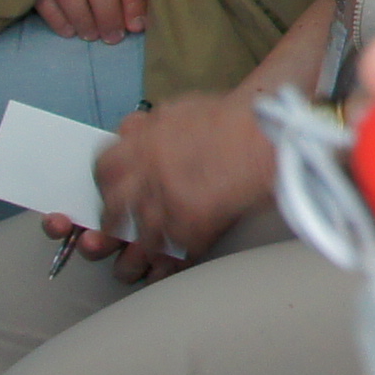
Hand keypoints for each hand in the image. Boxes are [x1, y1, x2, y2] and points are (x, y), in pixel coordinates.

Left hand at [68, 93, 276, 284]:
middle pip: (114, 208)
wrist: (270, 138)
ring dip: (140, 253)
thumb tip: (127, 131)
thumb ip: (147, 124)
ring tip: (139, 264)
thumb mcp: (180, 108)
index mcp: (144, 142)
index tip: (109, 195)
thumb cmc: (232, 121)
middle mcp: (150, 171)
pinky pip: (176, 250)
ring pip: (142, 237)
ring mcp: (171, 201)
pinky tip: (171, 266)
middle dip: (110, 226)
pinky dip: (173, 261)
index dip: (104, 185)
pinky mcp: (193, 224)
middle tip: (111, 237)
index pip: (104, 168)